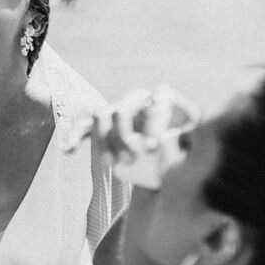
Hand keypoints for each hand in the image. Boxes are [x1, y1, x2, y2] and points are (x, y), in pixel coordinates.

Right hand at [83, 86, 199, 190]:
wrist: (168, 165)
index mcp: (164, 99)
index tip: (152, 149)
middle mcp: (140, 100)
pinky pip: (84, 126)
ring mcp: (119, 111)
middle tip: (132, 159)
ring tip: (115, 165)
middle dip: (125, 134)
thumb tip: (195, 133)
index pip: (158, 98)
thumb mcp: (194, 145)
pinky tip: (69, 151)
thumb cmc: (184, 152)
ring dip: (106, 140)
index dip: (153, 122)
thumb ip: (195, 139)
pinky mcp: (103, 126)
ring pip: (103, 115)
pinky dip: (76, 137)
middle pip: (125, 107)